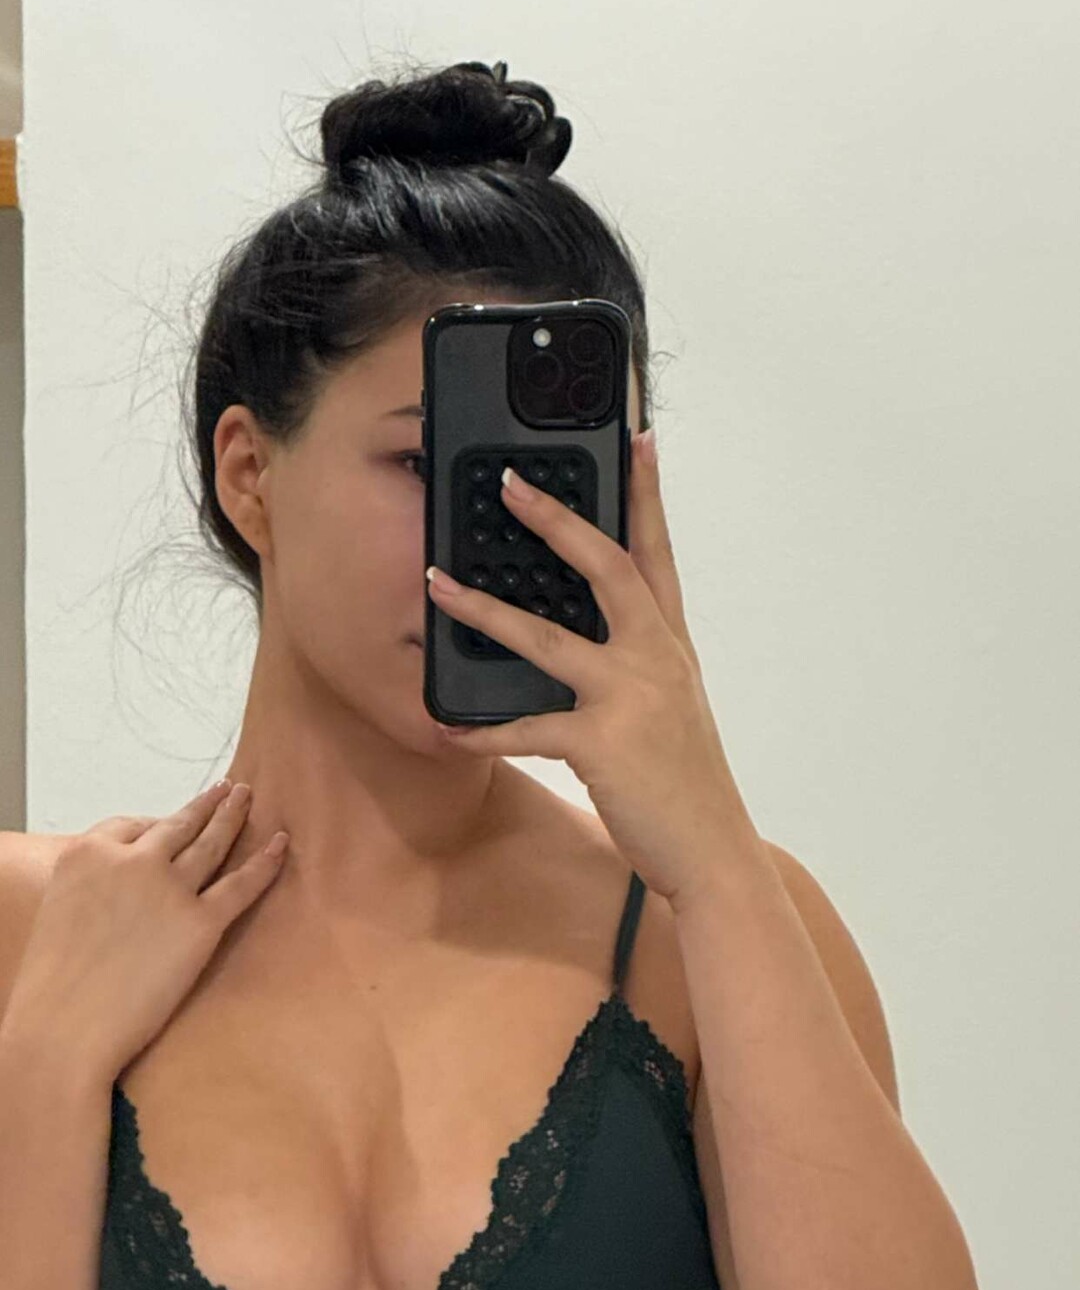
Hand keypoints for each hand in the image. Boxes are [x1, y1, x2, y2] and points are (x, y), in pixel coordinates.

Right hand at [2, 785, 290, 1083]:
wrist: (65, 1026)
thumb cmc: (55, 984)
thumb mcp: (60, 913)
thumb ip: (93, 890)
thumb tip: (119, 893)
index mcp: (88, 853)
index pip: (132, 826)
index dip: (158, 823)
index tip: (173, 820)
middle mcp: (131, 861)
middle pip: (178, 825)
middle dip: (206, 805)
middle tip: (228, 789)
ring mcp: (169, 889)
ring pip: (212, 843)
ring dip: (234, 816)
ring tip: (248, 797)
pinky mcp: (200, 923)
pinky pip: (241, 885)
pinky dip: (265, 862)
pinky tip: (281, 843)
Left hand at [425, 430, 759, 906]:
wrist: (713, 850)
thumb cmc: (686, 783)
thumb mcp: (671, 709)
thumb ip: (636, 667)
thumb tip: (585, 641)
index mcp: (669, 646)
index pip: (656, 552)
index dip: (646, 493)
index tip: (636, 439)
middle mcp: (654, 658)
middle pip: (606, 567)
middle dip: (557, 519)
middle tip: (513, 482)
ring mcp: (629, 697)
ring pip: (546, 638)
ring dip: (484, 610)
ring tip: (438, 584)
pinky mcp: (600, 743)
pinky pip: (526, 728)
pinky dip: (483, 730)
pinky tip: (448, 727)